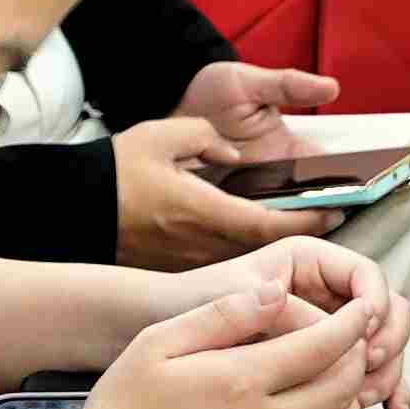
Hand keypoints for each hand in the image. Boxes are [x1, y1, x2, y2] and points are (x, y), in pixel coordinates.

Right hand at [69, 274, 375, 408]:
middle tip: (352, 341)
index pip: (320, 348)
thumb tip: (277, 291)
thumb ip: (222, 314)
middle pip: (340, 389)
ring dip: (352, 404)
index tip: (363, 310)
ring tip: (340, 383)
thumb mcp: (158, 341)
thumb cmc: (124, 407)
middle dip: (356, 358)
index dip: (350, 325)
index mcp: (239, 382)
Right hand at [112, 67, 347, 267]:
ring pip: (249, 267)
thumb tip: (235, 152)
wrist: (74, 207)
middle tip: (334, 229)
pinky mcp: (179, 271)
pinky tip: (267, 257)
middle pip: (266, 253)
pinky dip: (254, 267)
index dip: (307, 220)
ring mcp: (190, 263)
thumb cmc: (116, 171)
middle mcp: (201, 245)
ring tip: (311, 244)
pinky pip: (227, 272)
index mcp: (202, 210)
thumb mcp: (159, 136)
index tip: (335, 211)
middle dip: (303, 243)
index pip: (268, 223)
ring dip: (281, 259)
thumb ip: (203, 136)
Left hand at [205, 235, 409, 408]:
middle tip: (368, 368)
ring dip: (389, 370)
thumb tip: (337, 334)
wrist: (165, 330)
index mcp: (310, 262)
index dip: (374, 305)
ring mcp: (334, 329)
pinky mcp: (331, 362)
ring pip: (386, 344)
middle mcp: (328, 292)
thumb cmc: (196, 304)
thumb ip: (286, 312)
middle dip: (388, 340)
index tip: (362, 335)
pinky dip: (387, 389)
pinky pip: (373, 373)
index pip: (366, 275)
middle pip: (389, 310)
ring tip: (366, 397)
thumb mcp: (236, 298)